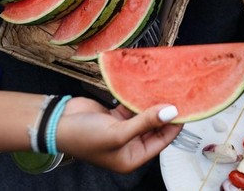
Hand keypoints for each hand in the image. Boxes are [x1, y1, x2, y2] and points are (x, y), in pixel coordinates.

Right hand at [57, 98, 182, 173]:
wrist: (57, 123)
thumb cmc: (83, 137)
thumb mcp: (118, 133)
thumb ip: (145, 122)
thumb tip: (171, 112)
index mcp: (132, 158)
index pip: (162, 141)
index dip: (174, 125)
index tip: (187, 107)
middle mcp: (129, 145)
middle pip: (155, 127)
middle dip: (165, 112)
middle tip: (180, 93)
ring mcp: (123, 130)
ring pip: (145, 115)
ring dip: (153, 103)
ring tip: (168, 87)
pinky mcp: (116, 116)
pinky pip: (133, 106)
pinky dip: (140, 97)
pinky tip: (150, 86)